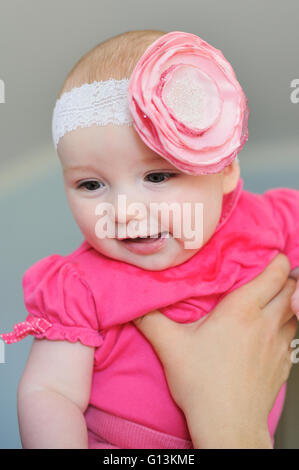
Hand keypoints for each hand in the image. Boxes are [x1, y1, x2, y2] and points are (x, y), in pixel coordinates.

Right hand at [133, 254, 297, 447]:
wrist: (227, 425)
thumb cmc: (202, 385)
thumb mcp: (170, 346)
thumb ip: (151, 319)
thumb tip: (135, 304)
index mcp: (242, 311)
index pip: (275, 274)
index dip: (275, 260)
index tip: (266, 256)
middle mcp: (266, 323)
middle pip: (290, 288)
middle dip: (283, 277)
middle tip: (266, 275)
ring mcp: (278, 344)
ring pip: (293, 310)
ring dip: (286, 301)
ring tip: (269, 300)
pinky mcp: (283, 363)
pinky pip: (292, 335)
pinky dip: (285, 325)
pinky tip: (267, 332)